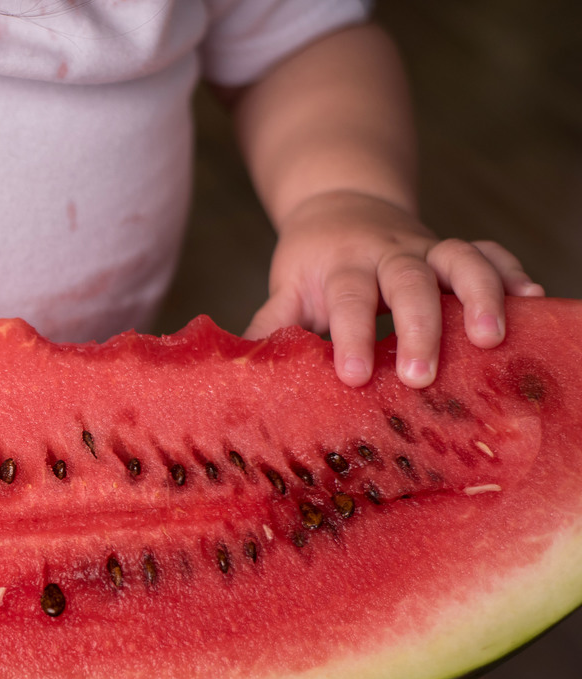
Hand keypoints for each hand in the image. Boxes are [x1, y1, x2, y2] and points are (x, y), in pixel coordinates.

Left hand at [243, 190, 543, 387]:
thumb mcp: (285, 290)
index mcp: (341, 265)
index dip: (351, 335)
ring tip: (491, 339)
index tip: (353, 376)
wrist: (340, 206)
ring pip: (460, 259)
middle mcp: (387, 252)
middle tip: (421, 377)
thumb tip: (242, 376)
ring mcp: (427, 248)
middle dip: (418, 327)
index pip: (346, 298)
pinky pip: (491, 253)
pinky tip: (531, 304)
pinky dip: (512, 274)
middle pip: (408, 281)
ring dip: (479, 295)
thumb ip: (272, 328)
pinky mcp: (455, 249)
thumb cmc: (311, 265)